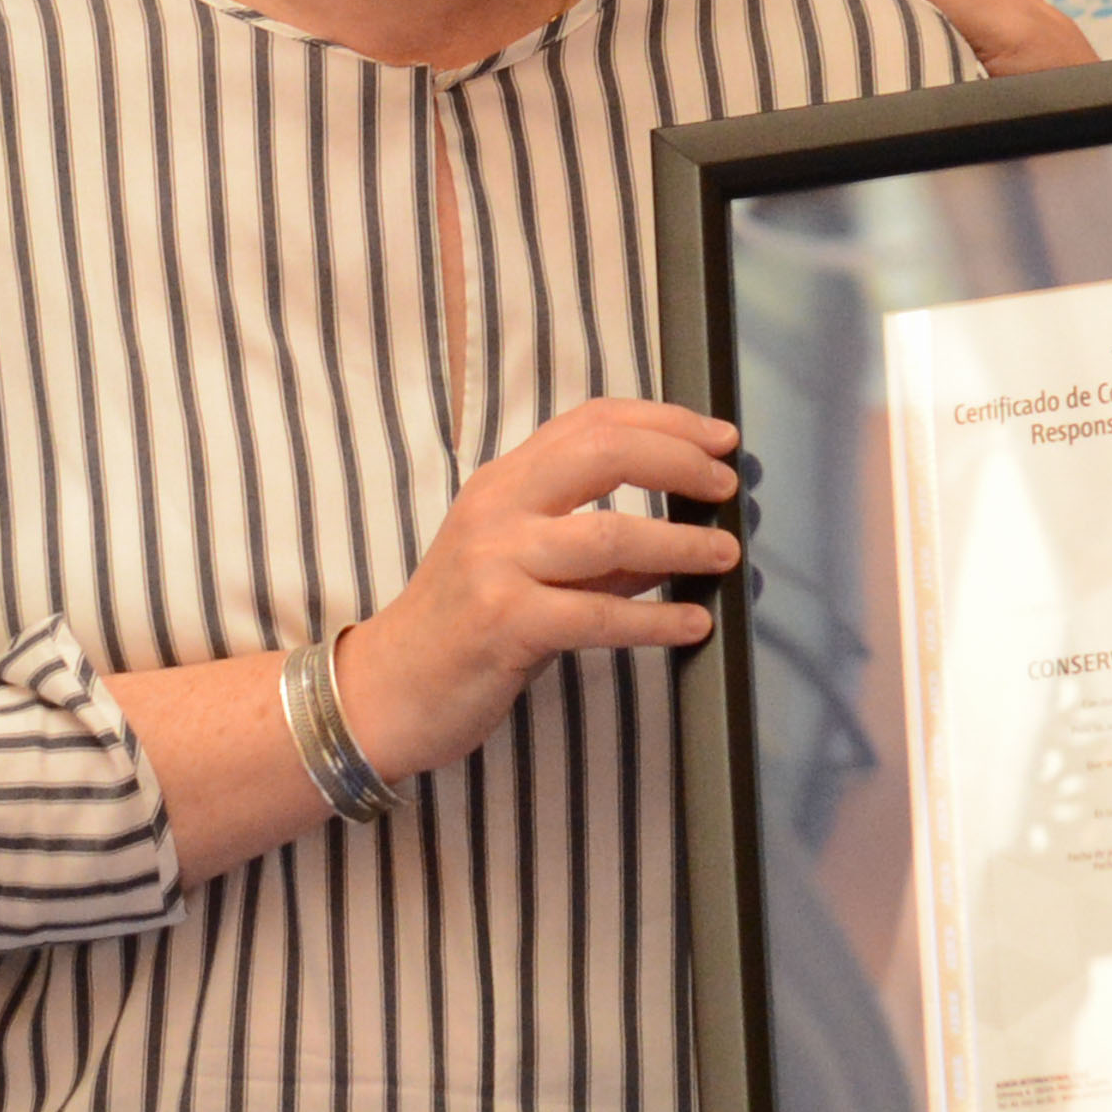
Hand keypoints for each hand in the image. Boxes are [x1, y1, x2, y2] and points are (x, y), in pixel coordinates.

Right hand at [335, 399, 745, 782]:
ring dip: (682, 543)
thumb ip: (595, 549)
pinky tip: (693, 624)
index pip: (590, 421)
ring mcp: (497, 563)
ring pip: (611, 534)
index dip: (663, 420)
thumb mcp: (521, 565)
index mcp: (503, 482)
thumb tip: (680, 536)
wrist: (384, 690)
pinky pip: (599, 615)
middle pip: (604, 453)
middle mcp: (498, 509)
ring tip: (724, 553)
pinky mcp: (505, 623)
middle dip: (679, 462)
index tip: (716, 437)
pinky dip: (656, 619)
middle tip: (726, 485)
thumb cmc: (461, 628)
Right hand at [781, 0, 1097, 76]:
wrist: (1103, 155)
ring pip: (870, 27)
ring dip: (826, 30)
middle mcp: (951, 12)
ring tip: (778, 48)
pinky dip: (845, 74)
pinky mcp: (937, 98)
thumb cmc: (1068, 89)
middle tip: (761, 9)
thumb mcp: (1002, 25)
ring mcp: (944, 54)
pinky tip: (821, 90)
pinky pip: (879, 76)